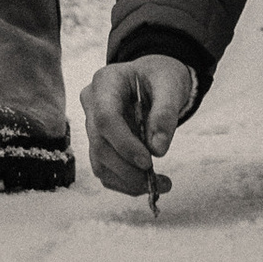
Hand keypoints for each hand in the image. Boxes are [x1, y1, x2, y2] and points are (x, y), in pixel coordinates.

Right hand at [81, 53, 198, 194]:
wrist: (154, 80)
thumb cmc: (160, 78)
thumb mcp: (171, 86)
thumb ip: (165, 113)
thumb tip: (158, 149)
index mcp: (106, 82)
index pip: (105, 118)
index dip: (124, 144)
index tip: (149, 162)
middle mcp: (92, 104)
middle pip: (100, 144)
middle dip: (128, 169)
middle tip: (159, 181)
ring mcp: (92, 125)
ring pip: (100, 162)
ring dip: (127, 180)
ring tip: (159, 184)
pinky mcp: (98, 143)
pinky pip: (105, 170)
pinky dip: (125, 182)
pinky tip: (148, 183)